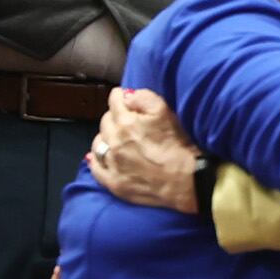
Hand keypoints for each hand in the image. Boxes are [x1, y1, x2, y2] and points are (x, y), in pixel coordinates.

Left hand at [86, 87, 198, 211]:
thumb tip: (127, 96)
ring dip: (105, 137)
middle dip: (115, 117)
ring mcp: (111, 163)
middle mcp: (114, 142)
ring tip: (117, 139)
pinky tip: (104, 157)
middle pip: (105, 121)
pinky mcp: (112, 182)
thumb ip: (145, 98)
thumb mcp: (166, 113)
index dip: (121, 97)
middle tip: (128, 120)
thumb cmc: (178, 145)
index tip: (126, 98)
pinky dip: (96, 160)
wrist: (184, 181)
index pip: (114, 101)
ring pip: (98, 143)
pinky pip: (95, 168)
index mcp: (126, 122)